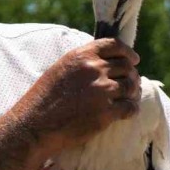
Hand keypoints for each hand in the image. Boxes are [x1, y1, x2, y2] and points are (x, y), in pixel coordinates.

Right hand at [14, 38, 141, 155]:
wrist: (35, 124)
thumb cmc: (44, 98)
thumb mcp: (60, 69)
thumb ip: (82, 62)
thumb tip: (103, 62)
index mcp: (82, 56)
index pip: (114, 45)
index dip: (128, 53)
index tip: (134, 60)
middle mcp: (94, 70)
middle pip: (126, 67)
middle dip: (132, 74)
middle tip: (132, 83)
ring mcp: (102, 91)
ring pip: (131, 87)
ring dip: (133, 92)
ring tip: (131, 97)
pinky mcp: (105, 113)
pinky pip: (129, 108)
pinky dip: (132, 109)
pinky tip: (128, 112)